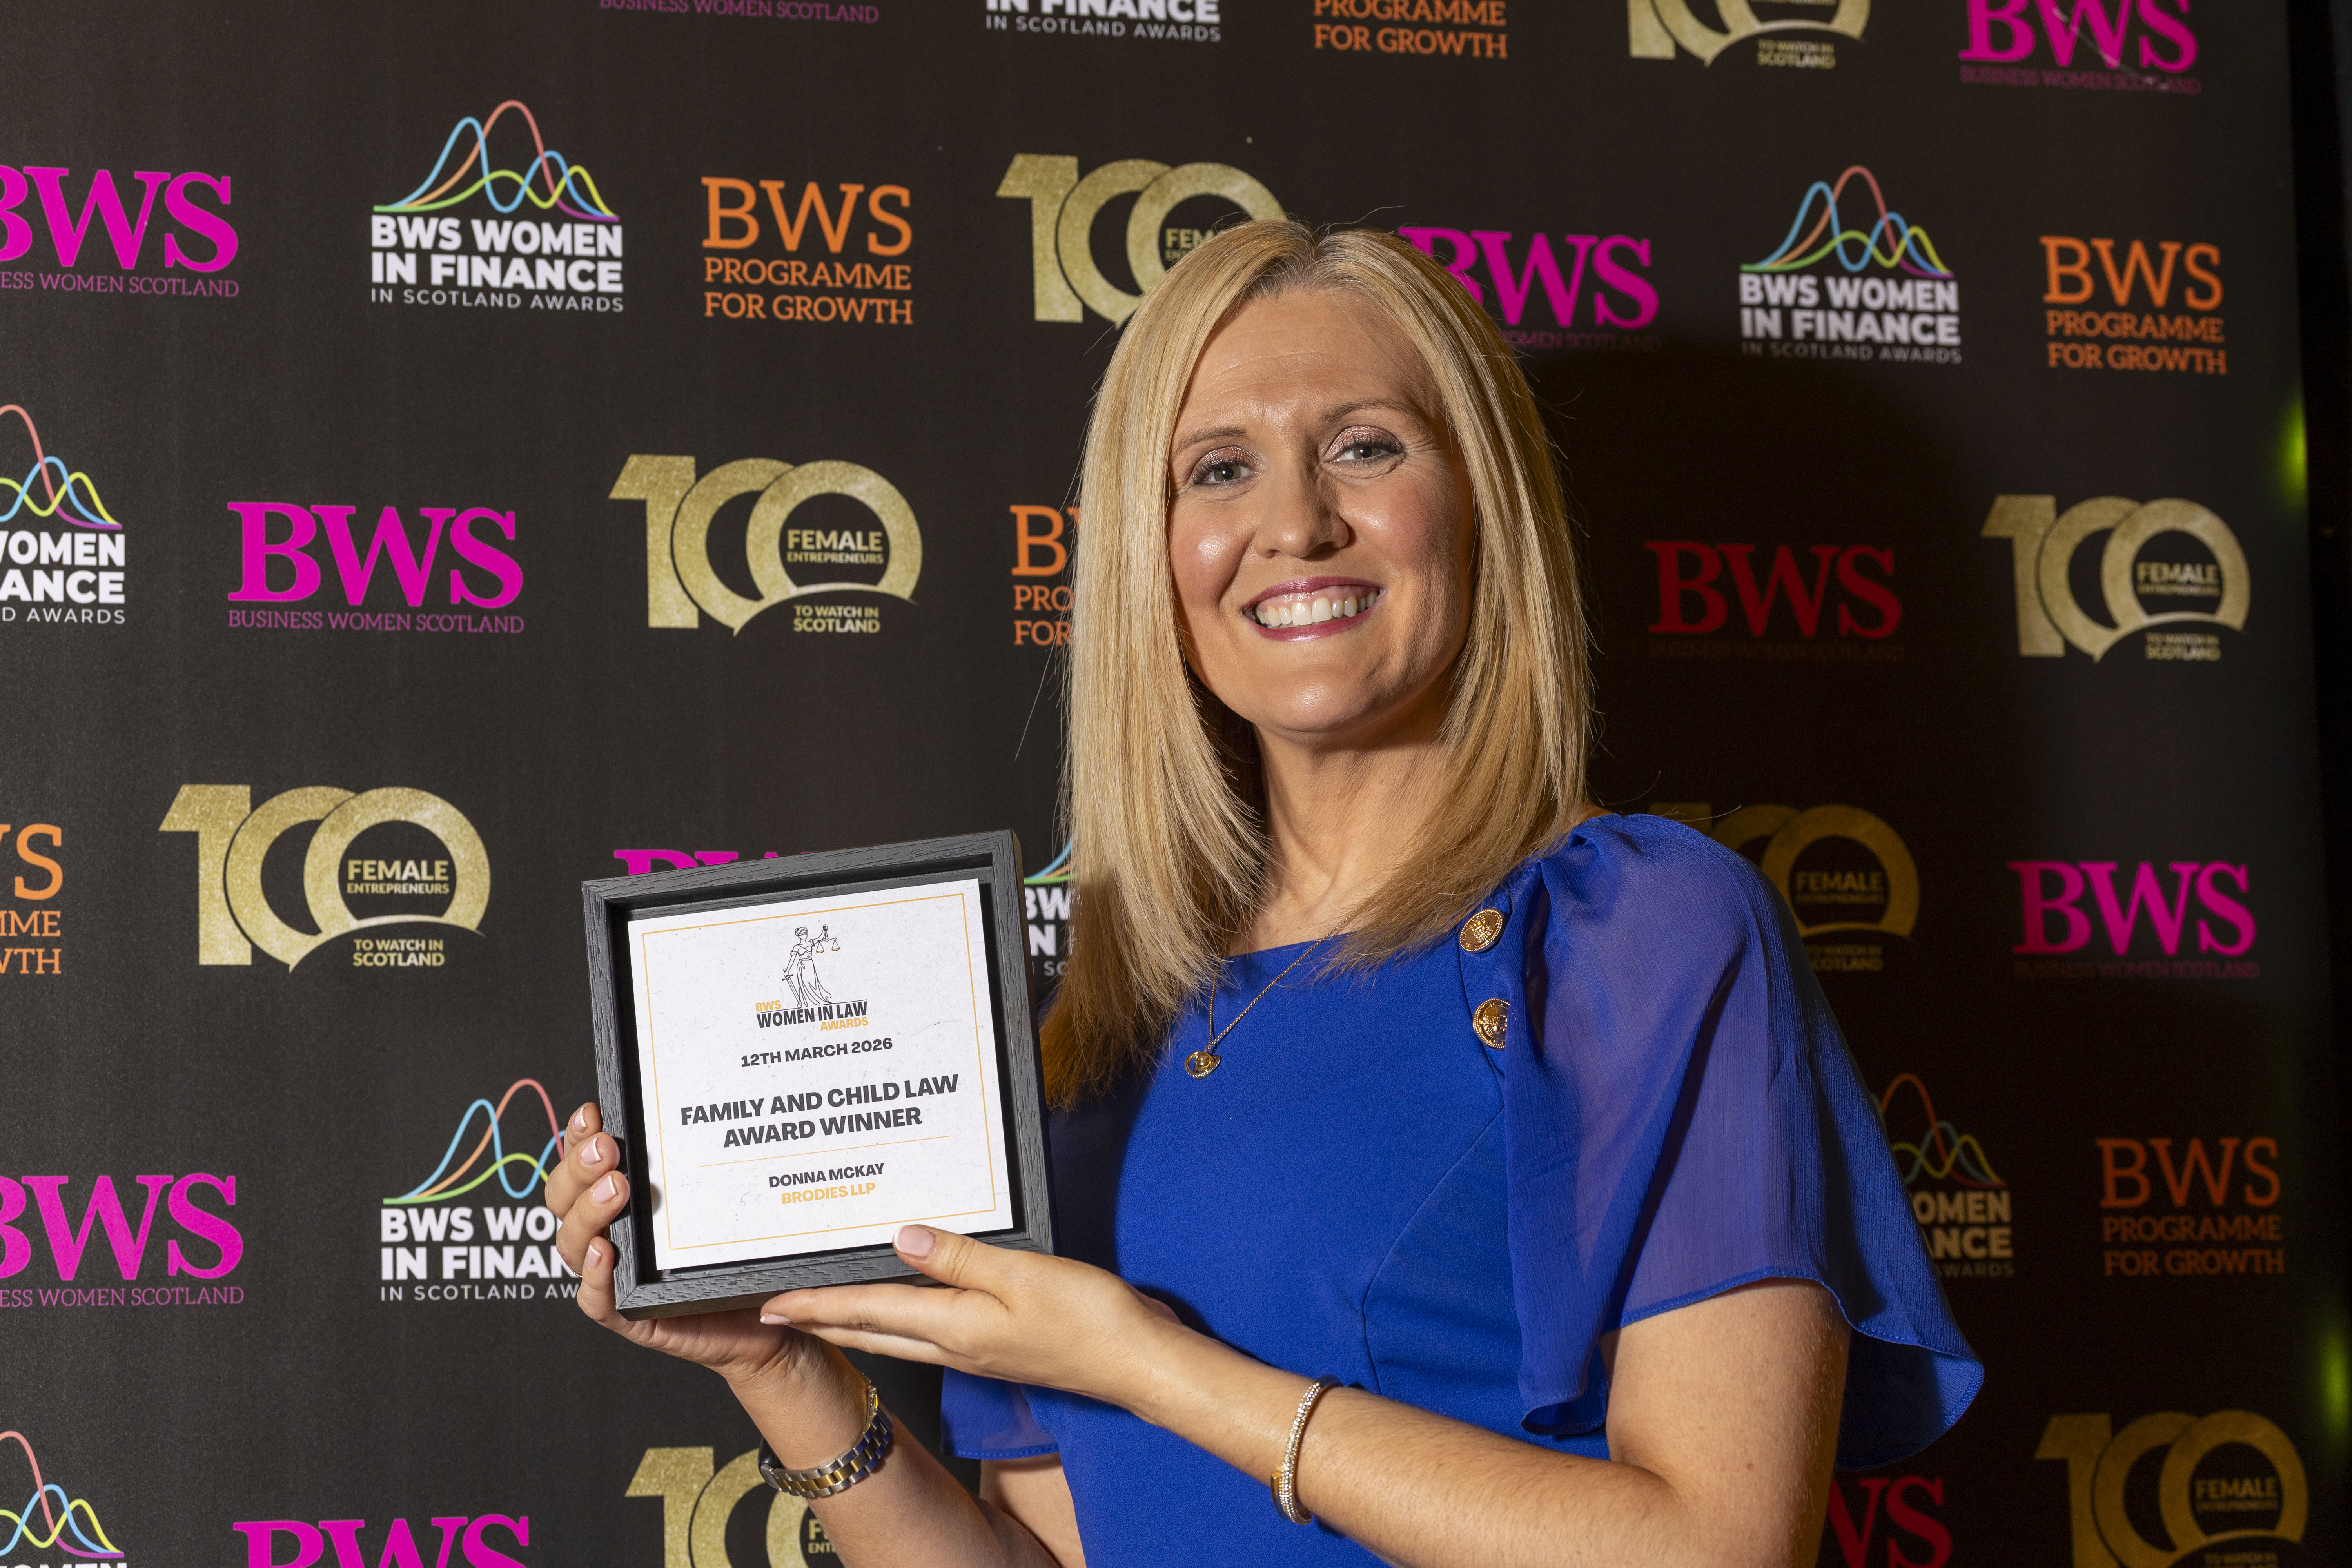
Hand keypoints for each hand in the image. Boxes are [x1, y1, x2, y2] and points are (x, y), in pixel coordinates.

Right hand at [545, 1102, 820, 1389]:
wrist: (766, 1322)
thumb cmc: (741, 1259)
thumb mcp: (721, 1204)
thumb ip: (701, 1170)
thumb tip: (701, 1113)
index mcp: (624, 1204)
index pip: (583, 1167)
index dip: (578, 1139)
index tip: (593, 1112)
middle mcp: (612, 1235)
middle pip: (565, 1200)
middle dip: (578, 1169)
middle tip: (607, 1150)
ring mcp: (616, 1276)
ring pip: (574, 1244)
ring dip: (588, 1213)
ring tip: (615, 1189)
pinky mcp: (629, 1316)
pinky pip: (596, 1299)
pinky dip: (595, 1274)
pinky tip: (606, 1250)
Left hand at [765, 1226, 1187, 1410]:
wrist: (1136, 1364)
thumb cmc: (1088, 1322)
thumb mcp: (1022, 1277)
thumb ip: (960, 1258)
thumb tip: (901, 1239)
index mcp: (955, 1328)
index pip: (868, 1312)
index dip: (816, 1306)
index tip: (771, 1304)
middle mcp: (957, 1345)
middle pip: (872, 1330)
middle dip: (822, 1320)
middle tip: (779, 1309)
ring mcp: (977, 1350)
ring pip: (898, 1333)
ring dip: (857, 1320)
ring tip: (826, 1305)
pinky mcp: (999, 1345)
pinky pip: (931, 1330)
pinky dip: (902, 1316)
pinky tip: (907, 1301)